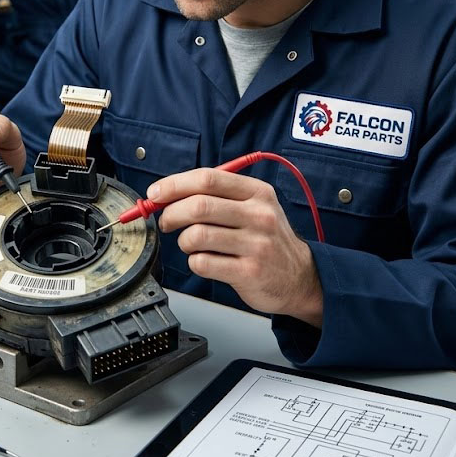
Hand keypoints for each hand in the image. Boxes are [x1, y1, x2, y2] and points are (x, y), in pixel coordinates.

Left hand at [152, 169, 323, 326]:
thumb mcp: (252, 207)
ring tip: (190, 244)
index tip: (156, 193)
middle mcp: (260, 215)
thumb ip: (216, 197)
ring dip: (183, 241)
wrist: (299, 278)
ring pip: (197, 236)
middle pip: (198, 206)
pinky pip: (203, 263)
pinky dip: (194, 262)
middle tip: (166, 222)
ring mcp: (256, 245)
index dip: (174, 185)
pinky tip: (205, 261)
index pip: (207, 178)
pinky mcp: (249, 272)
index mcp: (257, 193)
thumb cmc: (265, 239)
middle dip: (171, 213)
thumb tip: (167, 194)